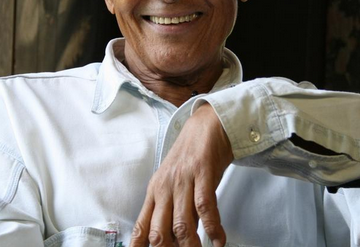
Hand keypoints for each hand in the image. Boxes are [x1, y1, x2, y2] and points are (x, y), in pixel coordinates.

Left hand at [129, 103, 233, 246]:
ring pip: (182, 223)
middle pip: (159, 230)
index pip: (142, 226)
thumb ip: (173, 209)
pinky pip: (205, 206)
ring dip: (191, 245)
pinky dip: (212, 227)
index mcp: (155, 191)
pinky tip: (217, 239)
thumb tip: (175, 239)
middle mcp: (165, 187)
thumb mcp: (174, 182)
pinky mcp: (202, 172)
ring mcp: (183, 179)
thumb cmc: (191, 156)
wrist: (207, 124)